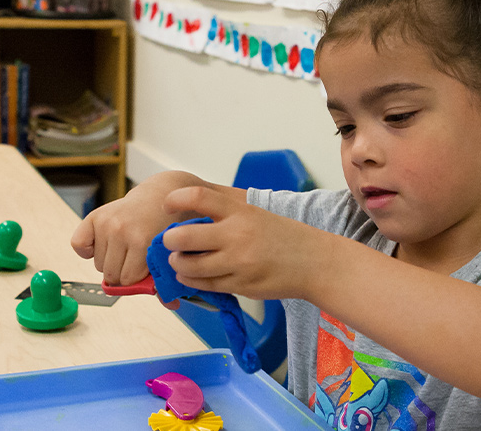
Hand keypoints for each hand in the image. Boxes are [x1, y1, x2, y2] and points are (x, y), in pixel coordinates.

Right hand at [71, 189, 178, 284]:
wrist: (158, 196)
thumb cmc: (164, 226)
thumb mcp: (169, 251)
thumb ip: (166, 279)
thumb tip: (171, 306)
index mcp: (142, 241)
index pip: (128, 279)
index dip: (136, 278)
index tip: (143, 268)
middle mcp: (121, 230)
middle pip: (111, 275)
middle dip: (122, 273)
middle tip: (133, 259)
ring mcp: (106, 223)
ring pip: (98, 264)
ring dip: (109, 262)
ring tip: (124, 247)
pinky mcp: (94, 216)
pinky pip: (78, 246)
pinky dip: (87, 250)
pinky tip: (104, 243)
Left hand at [159, 186, 339, 300]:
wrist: (313, 263)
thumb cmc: (281, 235)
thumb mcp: (254, 212)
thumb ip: (224, 210)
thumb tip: (187, 207)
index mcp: (240, 211)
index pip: (196, 197)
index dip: (174, 200)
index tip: (167, 206)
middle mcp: (236, 235)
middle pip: (182, 237)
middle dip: (169, 241)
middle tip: (170, 242)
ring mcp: (237, 262)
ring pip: (188, 265)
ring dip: (177, 264)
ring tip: (178, 261)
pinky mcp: (239, 284)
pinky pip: (203, 284)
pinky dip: (190, 279)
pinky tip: (190, 275)